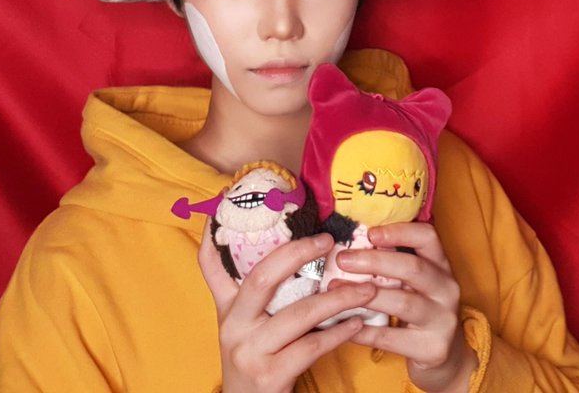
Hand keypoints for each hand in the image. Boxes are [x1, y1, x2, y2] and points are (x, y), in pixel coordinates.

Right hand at [199, 221, 377, 392]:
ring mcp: (249, 351)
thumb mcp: (246, 327)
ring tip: (367, 288)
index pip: (211, 265)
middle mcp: (232, 326)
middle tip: (329, 240)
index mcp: (226, 309)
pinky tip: (357, 322)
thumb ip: (257, 293)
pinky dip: (339, 332)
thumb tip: (288, 252)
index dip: (215, 234)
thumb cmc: (258, 360)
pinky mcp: (269, 376)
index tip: (226, 203)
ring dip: (338, 297)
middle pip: (262, 277)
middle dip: (298, 254)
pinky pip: (312, 346)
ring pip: (299, 313)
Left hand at [334, 222, 476, 392]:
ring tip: (336, 290)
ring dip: (365, 295)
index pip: (427, 237)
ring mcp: (442, 319)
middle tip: (343, 260)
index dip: (399, 232)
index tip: (370, 233)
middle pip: (413, 268)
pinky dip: (365, 331)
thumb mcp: (412, 280)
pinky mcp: (433, 348)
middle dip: (374, 261)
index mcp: (440, 264)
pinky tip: (344, 324)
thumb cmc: (417, 306)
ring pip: (402, 302)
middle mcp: (446, 288)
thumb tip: (350, 244)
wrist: (441, 354)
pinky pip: (392, 338)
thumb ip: (390, 261)